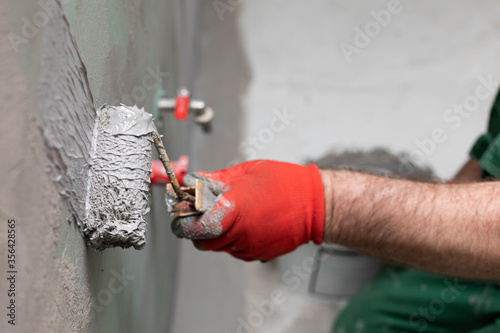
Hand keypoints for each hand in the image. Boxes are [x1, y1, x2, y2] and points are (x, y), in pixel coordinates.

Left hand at [170, 160, 324, 260]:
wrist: (316, 205)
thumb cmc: (285, 183)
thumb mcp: (246, 172)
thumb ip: (215, 180)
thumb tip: (192, 182)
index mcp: (234, 208)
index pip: (193, 226)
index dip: (182, 220)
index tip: (182, 209)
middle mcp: (239, 233)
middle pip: (200, 241)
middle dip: (195, 226)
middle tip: (201, 209)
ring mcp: (249, 247)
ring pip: (216, 246)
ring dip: (213, 232)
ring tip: (227, 212)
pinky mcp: (257, 254)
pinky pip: (233, 250)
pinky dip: (230, 238)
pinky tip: (243, 222)